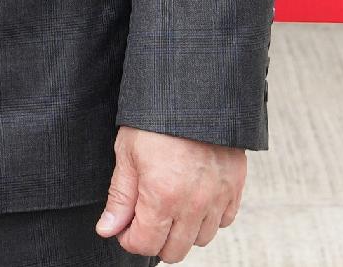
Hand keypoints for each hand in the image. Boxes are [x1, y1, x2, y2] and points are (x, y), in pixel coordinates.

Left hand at [95, 126, 245, 258]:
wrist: (195, 91)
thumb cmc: (156, 118)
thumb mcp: (127, 154)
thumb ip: (120, 197)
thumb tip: (108, 229)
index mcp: (162, 197)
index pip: (144, 245)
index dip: (129, 238)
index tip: (125, 224)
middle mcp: (194, 203)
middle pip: (174, 251)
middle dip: (155, 239)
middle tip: (146, 215)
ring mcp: (218, 197)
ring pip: (201, 240)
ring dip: (184, 230)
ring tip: (171, 204)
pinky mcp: (235, 186)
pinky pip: (224, 221)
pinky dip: (209, 217)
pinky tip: (195, 197)